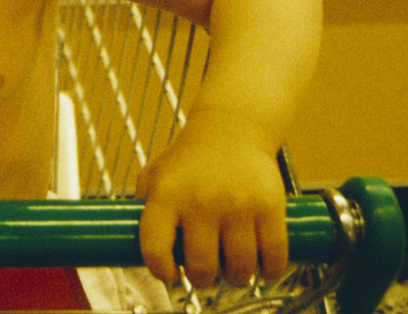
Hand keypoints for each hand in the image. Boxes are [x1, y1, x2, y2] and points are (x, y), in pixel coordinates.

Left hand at [136, 110, 288, 287]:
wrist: (232, 127)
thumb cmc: (188, 160)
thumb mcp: (156, 175)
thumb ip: (144, 209)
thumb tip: (134, 247)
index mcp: (167, 194)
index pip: (155, 248)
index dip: (161, 271)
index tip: (170, 274)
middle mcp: (200, 200)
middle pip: (202, 267)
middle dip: (204, 280)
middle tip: (207, 275)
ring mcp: (237, 204)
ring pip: (239, 268)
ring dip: (236, 278)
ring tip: (233, 271)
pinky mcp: (270, 206)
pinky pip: (274, 256)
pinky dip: (271, 271)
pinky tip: (263, 269)